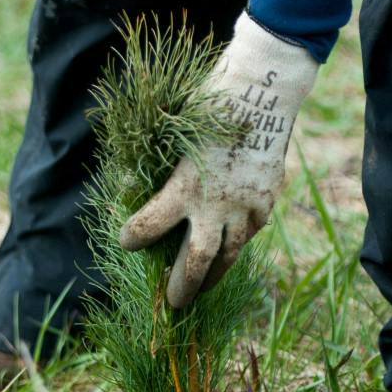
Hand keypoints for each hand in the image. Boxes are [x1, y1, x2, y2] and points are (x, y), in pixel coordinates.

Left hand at [120, 14, 318, 308]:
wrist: (264, 88)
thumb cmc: (210, 101)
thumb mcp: (174, 131)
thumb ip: (157, 168)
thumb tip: (130, 188)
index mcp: (186, 184)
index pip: (150, 225)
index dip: (134, 238)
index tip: (125, 242)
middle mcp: (218, 203)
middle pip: (198, 260)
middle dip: (183, 285)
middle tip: (172, 304)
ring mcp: (247, 206)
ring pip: (229, 255)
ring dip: (212, 276)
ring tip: (199, 290)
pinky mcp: (265, 203)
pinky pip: (247, 235)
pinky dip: (232, 246)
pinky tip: (223, 253)